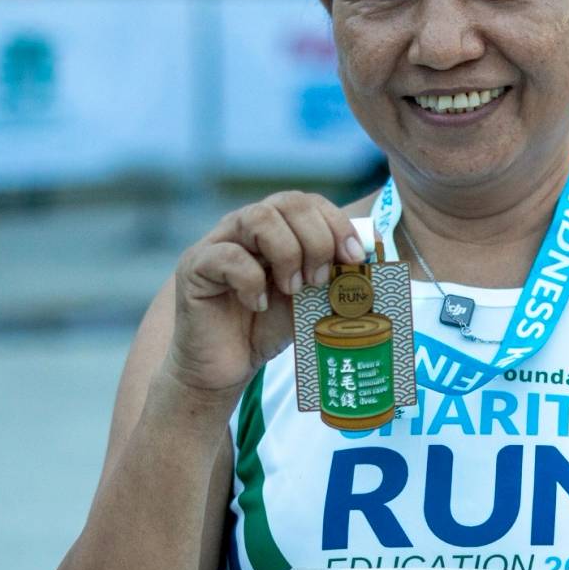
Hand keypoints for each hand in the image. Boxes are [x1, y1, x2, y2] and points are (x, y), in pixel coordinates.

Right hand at [162, 191, 366, 399]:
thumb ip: (333, 275)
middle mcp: (245, 226)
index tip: (355, 258)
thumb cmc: (267, 328)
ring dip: (287, 254)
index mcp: (275, 227)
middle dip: (317, 240)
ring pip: (258, 218)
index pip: (308, 202)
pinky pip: (228, 256)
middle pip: (288, 202)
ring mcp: (217, 242)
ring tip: (293, 290)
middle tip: (320, 280)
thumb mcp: (310, 299)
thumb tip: (372, 256)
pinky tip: (257, 305)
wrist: (225, 367)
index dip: (336, 223)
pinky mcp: (195, 267)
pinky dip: (252, 281)